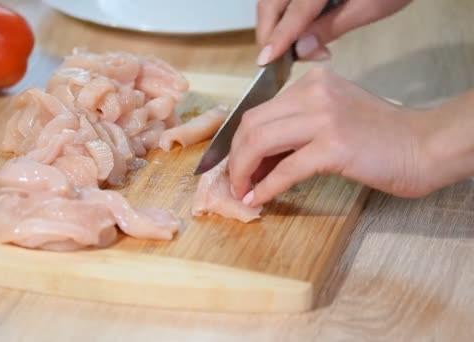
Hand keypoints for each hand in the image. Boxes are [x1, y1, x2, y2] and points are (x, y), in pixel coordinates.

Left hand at [228, 67, 435, 206]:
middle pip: (252, 123)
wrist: (424, 146)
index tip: (237, 164)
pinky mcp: (333, 147)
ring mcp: (324, 118)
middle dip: (236, 156)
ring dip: (243, 170)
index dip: (240, 141)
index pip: (260, 110)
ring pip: (260, 141)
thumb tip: (256, 160)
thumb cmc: (381, 136)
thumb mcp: (333, 117)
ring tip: (242, 191)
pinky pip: (285, 169)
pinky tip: (259, 199)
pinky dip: (266, 186)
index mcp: (313, 83)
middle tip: (235, 181)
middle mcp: (314, 93)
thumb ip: (297, 128)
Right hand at [256, 0, 412, 63]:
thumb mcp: (370, 8)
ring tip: (295, 45)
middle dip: (269, 33)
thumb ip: (332, 27)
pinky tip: (299, 28)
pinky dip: (283, 14)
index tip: (265, 60)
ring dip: (274, 24)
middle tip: (279, 59)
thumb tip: (301, 49)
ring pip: (271, 0)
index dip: (279, 38)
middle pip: (269, 2)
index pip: (294, 12)